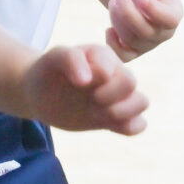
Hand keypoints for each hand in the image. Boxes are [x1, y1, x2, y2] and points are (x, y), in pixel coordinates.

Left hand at [21, 42, 147, 134]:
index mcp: (102, 56)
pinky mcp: (115, 117)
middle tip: (90, 100)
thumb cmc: (49, 71)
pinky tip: (108, 126)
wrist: (41, 94)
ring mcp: (116, 96)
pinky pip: (139, 124)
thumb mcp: (53, 59)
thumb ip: (70, 59)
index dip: (98, 79)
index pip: (113, 67)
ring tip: (96, 114)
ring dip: (120, 112)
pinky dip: (131, 127)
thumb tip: (87, 79)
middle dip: (109, 96)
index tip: (78, 83)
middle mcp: (115, 74)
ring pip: (142, 102)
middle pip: (131, 82)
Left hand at [102, 0, 180, 58]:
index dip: (155, 11)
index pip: (169, 20)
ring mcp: (148, 44)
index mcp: (174, 14)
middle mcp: (164, 33)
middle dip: (129, 14)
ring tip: (114, 2)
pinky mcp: (133, 51)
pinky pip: (123, 56)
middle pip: (147, 32)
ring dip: (119, 21)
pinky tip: (109, 29)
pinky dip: (113, 45)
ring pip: (131, 41)